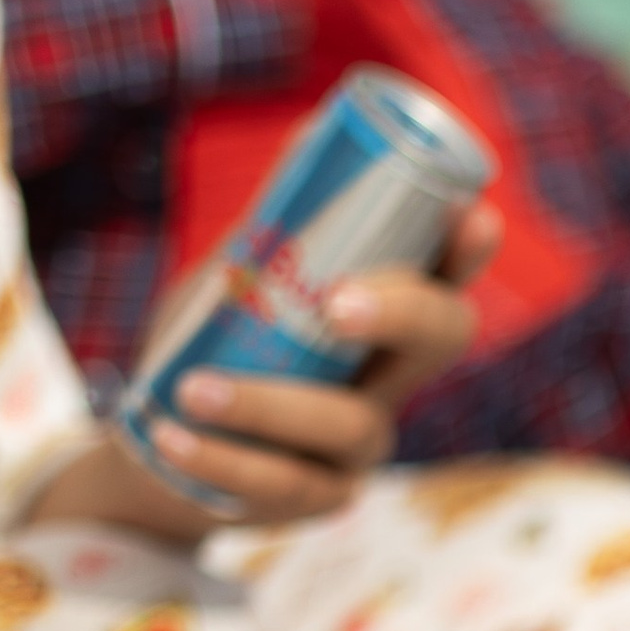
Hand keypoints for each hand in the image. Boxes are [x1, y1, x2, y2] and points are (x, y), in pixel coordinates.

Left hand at [29, 206, 499, 540]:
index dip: (468, 251)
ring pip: (347, 424)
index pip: (445, 272)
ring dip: (267, 405)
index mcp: (381, 320)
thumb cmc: (215, 345)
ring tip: (190, 389)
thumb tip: (317, 130)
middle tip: (337, 302)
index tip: (472, 217)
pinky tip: (172, 435)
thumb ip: (280, 219)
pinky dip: (223, 459)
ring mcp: (360, 445)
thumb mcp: (241, 274)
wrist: (158, 443)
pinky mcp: (317, 499)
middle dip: (402, 310)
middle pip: (441, 340)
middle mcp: (390, 379)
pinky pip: (284, 483)